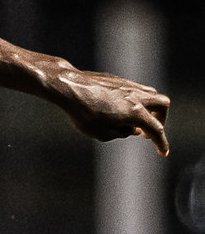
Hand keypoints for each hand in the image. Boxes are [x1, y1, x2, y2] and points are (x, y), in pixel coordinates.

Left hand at [43, 64, 170, 154]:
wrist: (70, 86)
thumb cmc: (82, 112)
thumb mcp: (101, 133)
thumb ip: (121, 133)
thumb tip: (134, 130)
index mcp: (135, 112)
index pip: (156, 129)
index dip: (161, 143)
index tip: (163, 152)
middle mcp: (137, 97)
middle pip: (163, 105)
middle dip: (161, 119)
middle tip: (148, 131)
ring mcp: (129, 86)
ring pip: (151, 94)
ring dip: (150, 108)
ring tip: (134, 121)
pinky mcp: (119, 80)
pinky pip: (137, 90)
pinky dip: (138, 100)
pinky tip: (121, 109)